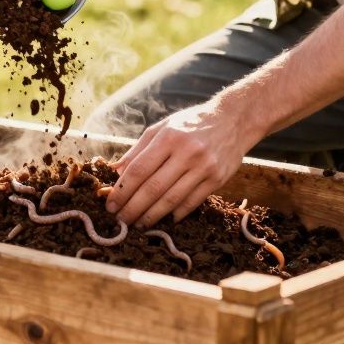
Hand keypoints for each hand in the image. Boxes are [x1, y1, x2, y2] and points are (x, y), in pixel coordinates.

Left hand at [105, 100, 248, 227]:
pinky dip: (176, 213)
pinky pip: (192, 202)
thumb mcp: (162, 127)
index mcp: (168, 138)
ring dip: (152, 216)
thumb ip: (138, 150)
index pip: (139, 170)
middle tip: (120, 220)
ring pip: (172, 199)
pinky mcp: (217, 179)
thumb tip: (115, 171)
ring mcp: (204, 167)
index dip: (122, 190)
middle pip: (153, 188)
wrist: (233, 120)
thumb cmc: (191, 123)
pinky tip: (165, 219)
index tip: (111, 204)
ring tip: (139, 224)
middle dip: (133, 208)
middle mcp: (187, 153)